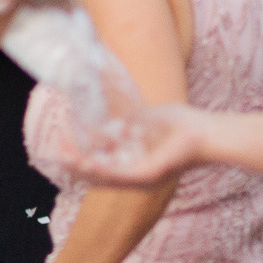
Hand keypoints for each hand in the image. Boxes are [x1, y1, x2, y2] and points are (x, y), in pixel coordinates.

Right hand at [57, 102, 212, 187]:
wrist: (206, 132)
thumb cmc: (178, 125)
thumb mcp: (140, 117)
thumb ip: (120, 112)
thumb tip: (100, 84)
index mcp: (128, 164)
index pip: (94, 165)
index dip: (73, 156)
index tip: (59, 142)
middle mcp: (132, 176)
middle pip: (92, 175)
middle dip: (71, 163)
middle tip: (56, 149)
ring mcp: (140, 178)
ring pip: (101, 178)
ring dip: (79, 168)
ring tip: (63, 157)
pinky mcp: (149, 175)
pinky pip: (118, 175)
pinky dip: (99, 169)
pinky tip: (84, 161)